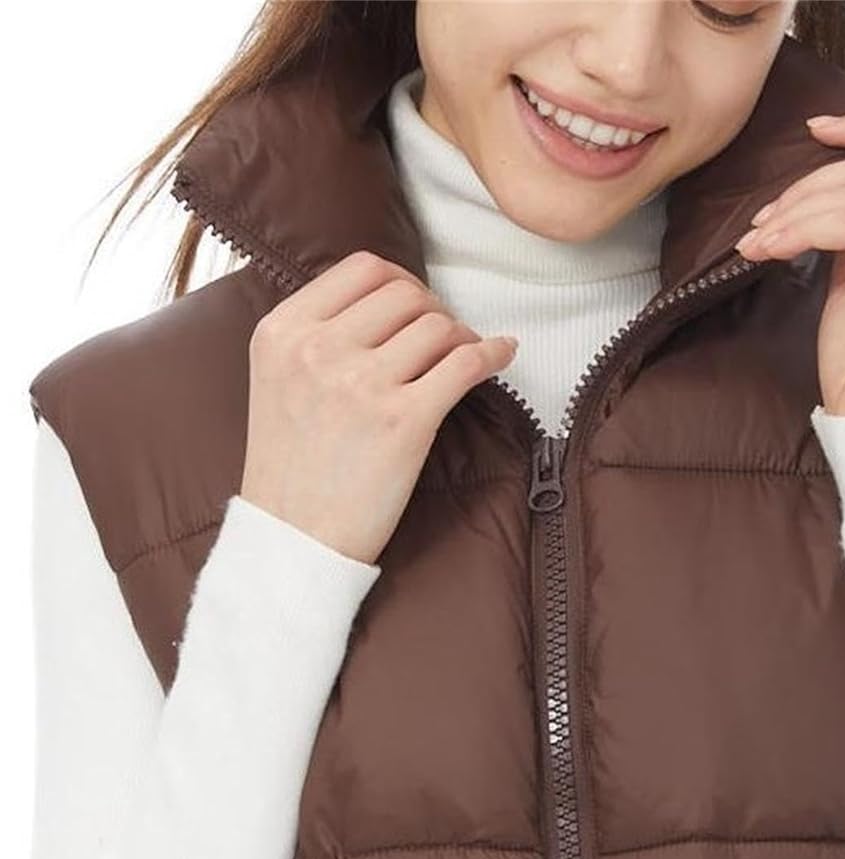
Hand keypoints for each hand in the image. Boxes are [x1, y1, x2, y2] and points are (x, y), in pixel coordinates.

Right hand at [240, 250, 518, 564]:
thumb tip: (389, 300)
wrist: (295, 538)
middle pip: (406, 294)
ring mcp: (362, 384)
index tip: (416, 306)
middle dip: (434, 311)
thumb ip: (316, 333)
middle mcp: (319, 349)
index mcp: (284, 332)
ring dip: (461, 337)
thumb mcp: (277, 380)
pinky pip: (467, 364)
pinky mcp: (405, 421)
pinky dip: (494, 354)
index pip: (363, 269)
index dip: (403, 281)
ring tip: (461, 361)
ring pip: (439, 326)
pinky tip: (503, 355)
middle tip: (442, 341)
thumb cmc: (292, 468)